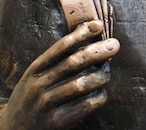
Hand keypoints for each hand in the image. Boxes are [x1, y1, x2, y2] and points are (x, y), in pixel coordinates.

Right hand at [0, 20, 119, 129]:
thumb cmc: (30, 98)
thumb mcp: (35, 76)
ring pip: (79, 85)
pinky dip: (96, 98)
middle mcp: (39, 85)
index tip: (99, 25)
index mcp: (35, 69)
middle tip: (115, 45)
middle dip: (96, 52)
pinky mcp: (55, 123)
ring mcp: (46, 105)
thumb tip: (85, 38)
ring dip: (98, 76)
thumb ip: (55, 61)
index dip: (81, 34)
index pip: (61, 47)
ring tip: (107, 73)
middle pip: (72, 63)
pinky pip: (82, 107)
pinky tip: (102, 94)